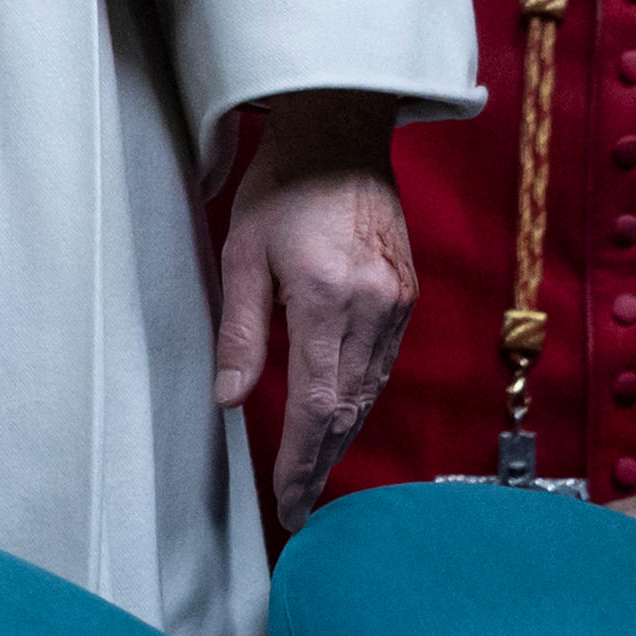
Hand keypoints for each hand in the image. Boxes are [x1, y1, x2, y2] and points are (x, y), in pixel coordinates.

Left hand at [215, 91, 414, 526]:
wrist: (342, 131)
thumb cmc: (284, 185)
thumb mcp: (243, 252)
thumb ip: (240, 330)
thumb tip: (228, 398)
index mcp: (327, 299)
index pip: (315, 404)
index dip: (300, 460)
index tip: (287, 501)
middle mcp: (373, 308)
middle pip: (350, 409)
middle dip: (321, 462)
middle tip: (299, 505)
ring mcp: (397, 302)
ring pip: (372, 391)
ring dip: (343, 436)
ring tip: (314, 472)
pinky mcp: (407, 293)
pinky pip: (384, 363)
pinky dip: (362, 398)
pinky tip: (343, 416)